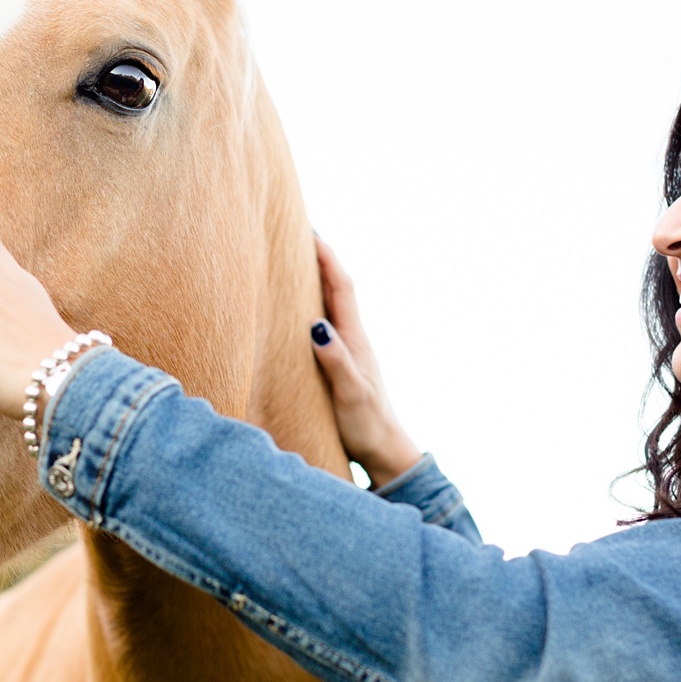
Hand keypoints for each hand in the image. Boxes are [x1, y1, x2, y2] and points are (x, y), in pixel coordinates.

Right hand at [310, 236, 422, 488]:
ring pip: (331, 303)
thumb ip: (336, 361)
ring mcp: (349, 349)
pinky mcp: (342, 362)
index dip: (327, 258)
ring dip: (316, 278)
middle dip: (320, 258)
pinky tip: (301, 308)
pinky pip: (326, 321)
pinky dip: (313, 304)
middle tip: (298, 232)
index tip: (309, 231)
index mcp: (355, 339)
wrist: (384, 450)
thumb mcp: (350, 394)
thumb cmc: (366, 425)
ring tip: (295, 259)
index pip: (341, 287)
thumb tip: (317, 327)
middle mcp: (353, 338)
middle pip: (337, 287)